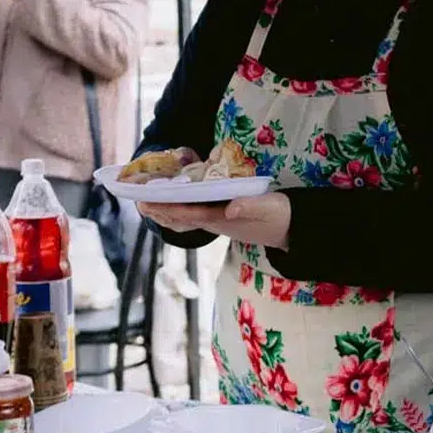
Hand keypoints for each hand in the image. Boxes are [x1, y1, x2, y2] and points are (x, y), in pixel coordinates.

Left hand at [136, 192, 291, 249]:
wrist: (293, 231)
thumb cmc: (281, 216)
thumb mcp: (269, 208)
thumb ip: (250, 206)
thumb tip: (229, 208)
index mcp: (224, 219)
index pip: (190, 214)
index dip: (168, 209)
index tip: (149, 203)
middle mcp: (217, 223)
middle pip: (182, 219)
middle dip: (160, 212)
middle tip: (138, 202)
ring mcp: (219, 223)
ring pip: (186, 219)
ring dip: (167, 213)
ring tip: (148, 205)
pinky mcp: (224, 220)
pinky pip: (195, 216)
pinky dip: (180, 211)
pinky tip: (175, 205)